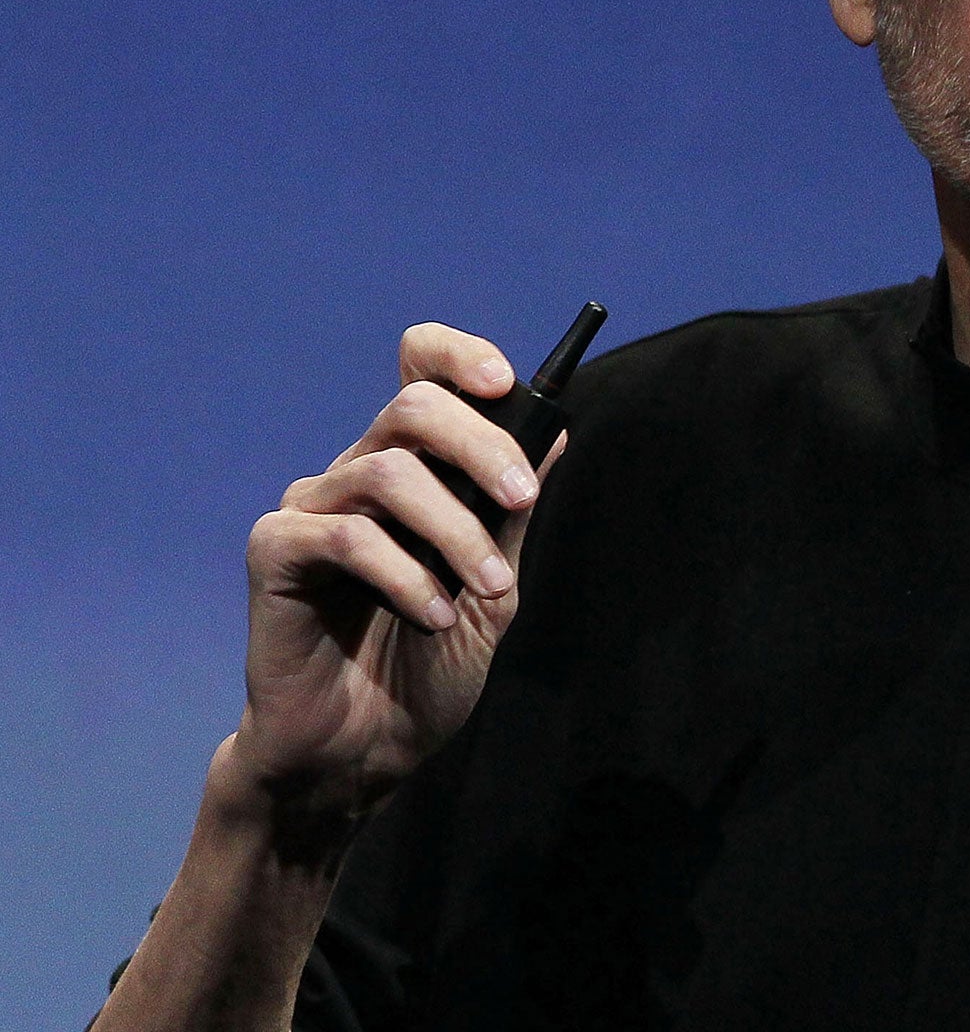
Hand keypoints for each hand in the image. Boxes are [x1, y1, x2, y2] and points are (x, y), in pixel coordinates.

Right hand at [226, 324, 558, 825]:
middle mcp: (357, 473)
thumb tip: (556, 431)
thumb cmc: (427, 670)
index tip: (508, 380)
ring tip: (488, 590)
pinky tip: (434, 616)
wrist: (362, 753)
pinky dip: (405, 574)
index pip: (419, 369)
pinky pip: (345, 535)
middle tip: (523, 500)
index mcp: (413, 468)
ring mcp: (312, 508)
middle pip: (413, 405)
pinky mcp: (275, 552)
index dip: (458, 355)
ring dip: (456, 530)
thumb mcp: (494, 587)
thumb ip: (512, 512)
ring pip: (389, 471)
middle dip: (481, 445)